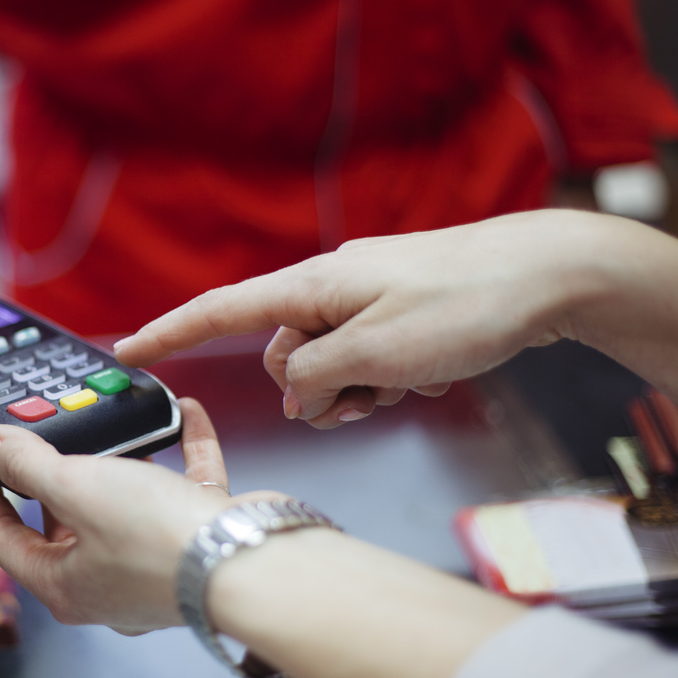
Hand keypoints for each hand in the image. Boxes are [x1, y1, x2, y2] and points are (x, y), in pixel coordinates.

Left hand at [0, 398, 267, 633]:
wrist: (246, 559)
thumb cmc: (158, 541)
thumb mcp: (75, 488)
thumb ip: (27, 464)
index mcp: (62, 585)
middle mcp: (105, 582)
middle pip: (60, 522)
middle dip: (51, 476)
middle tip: (40, 436)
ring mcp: (152, 563)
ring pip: (122, 504)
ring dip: (118, 462)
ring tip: (110, 424)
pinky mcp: (195, 539)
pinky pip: (181, 486)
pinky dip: (181, 451)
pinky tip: (185, 414)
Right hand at [113, 210, 616, 427]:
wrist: (548, 274)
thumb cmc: (462, 305)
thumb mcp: (373, 355)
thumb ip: (314, 378)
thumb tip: (293, 392)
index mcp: (310, 287)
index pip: (219, 312)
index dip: (169, 334)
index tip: (129, 354)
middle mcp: (330, 287)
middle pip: (285, 356)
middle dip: (313, 392)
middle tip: (360, 402)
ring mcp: (366, 297)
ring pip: (331, 364)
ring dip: (357, 391)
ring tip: (403, 387)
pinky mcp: (399, 310)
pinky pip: (369, 357)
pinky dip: (387, 379)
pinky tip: (426, 378)